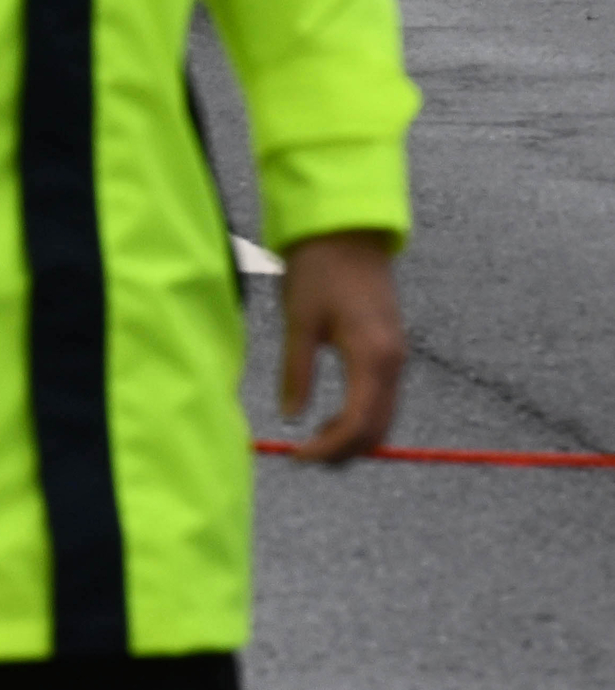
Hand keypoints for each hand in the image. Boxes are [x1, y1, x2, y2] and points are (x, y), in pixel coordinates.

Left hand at [276, 230, 405, 462]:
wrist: (348, 232)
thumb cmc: (319, 270)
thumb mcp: (298, 320)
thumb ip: (297, 372)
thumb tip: (291, 417)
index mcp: (372, 358)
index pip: (357, 424)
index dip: (328, 448)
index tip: (297, 457)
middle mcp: (393, 364)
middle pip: (378, 429)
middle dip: (343, 451)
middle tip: (303, 456)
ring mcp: (397, 358)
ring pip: (384, 417)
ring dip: (353, 437)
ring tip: (313, 440)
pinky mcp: (392, 350)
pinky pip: (383, 399)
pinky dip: (361, 417)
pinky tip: (330, 417)